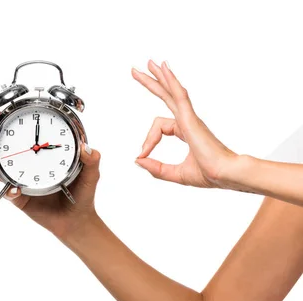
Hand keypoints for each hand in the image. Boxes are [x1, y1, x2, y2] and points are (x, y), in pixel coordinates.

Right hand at [0, 110, 101, 238]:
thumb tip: (88, 149)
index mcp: (40, 152)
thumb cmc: (81, 195)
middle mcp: (25, 164)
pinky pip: (9, 192)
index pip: (20, 133)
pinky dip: (9, 190)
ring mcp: (19, 180)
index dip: (6, 121)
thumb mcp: (90, 175)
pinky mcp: (19, 199)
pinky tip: (14, 189)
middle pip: (0, 149)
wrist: (76, 221)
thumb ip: (92, 161)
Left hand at [132, 60, 237, 187]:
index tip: (142, 155)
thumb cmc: (209, 174)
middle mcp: (188, 121)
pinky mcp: (191, 118)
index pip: (159, 128)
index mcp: (186, 131)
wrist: (226, 175)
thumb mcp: (174, 173)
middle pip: (166, 96)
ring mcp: (190, 118)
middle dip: (151, 83)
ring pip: (171, 91)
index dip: (147, 141)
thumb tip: (137, 160)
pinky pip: (179, 95)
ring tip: (147, 63)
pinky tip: (164, 68)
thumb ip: (156, 168)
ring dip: (159, 77)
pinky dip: (171, 81)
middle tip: (136, 70)